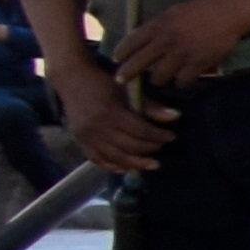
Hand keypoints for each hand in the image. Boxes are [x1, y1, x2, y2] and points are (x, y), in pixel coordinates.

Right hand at [44, 52, 170, 171]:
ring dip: (136, 163)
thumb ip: (150, 106)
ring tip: (152, 165)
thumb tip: (176, 116)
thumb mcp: (128, 90)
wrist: (72, 80)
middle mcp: (97, 127)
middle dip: (149, 149)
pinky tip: (128, 169)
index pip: (140, 130)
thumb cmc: (103, 83)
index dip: (158, 136)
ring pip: (115, 157)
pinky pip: (98, 160)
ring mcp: (87, 137)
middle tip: (161, 147)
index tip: (171, 136)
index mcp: (110, 112)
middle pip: (129, 146)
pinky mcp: (80, 141)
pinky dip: (114, 167)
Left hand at [107, 0, 249, 89]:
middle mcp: (166, 41)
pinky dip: (181, 81)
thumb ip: (157, 27)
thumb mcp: (171, 13)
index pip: (131, 42)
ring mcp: (181, 54)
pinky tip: (181, 79)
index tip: (116, 60)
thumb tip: (143, 40)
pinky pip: (182, 81)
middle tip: (122, 80)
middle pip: (139, 63)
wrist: (226, 13)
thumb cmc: (199, 10)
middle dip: (127, 74)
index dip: (121, 53)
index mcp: (158, 26)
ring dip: (158, 79)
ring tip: (159, 79)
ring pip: (159, 77)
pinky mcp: (197, 64)